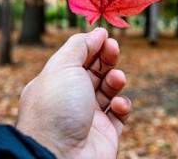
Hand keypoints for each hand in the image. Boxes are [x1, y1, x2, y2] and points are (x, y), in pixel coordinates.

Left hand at [16, 28, 131, 158]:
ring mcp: (88, 118)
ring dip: (115, 80)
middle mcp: (70, 100)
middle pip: (94, 72)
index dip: (91, 46)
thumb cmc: (56, 108)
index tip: (105, 35)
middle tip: (114, 48)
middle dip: (106, 58)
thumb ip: (79, 46)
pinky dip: (123, 105)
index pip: (75, 59)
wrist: (59, 155)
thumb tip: (97, 32)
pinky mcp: (106, 134)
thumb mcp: (62, 66)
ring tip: (117, 78)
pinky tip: (118, 104)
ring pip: (109, 91)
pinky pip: (120, 114)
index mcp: (54, 83)